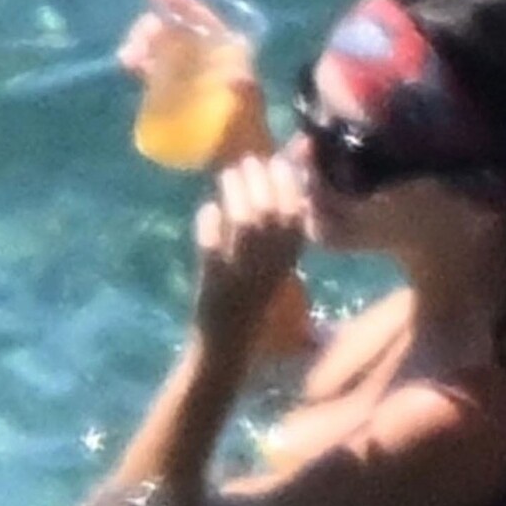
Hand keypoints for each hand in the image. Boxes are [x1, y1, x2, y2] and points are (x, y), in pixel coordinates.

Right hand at [119, 0, 273, 164]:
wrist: (242, 159)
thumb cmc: (247, 127)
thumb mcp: (244, 98)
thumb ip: (236, 79)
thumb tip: (231, 70)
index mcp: (230, 49)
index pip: (202, 16)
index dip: (180, 1)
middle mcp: (211, 55)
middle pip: (177, 29)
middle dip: (151, 30)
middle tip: (133, 48)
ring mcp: (195, 72)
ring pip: (164, 47)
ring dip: (143, 46)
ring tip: (127, 59)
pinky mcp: (181, 91)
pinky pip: (159, 68)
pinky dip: (145, 63)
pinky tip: (131, 66)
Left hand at [193, 154, 307, 352]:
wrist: (227, 344)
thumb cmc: (250, 297)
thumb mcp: (273, 263)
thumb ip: (275, 228)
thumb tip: (268, 176)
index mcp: (289, 261)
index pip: (297, 214)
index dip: (287, 184)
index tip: (276, 161)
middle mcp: (271, 267)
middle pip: (270, 214)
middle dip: (259, 181)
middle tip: (246, 162)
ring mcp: (243, 275)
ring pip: (245, 225)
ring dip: (236, 195)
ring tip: (227, 176)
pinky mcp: (214, 284)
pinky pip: (213, 247)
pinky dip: (209, 224)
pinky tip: (208, 210)